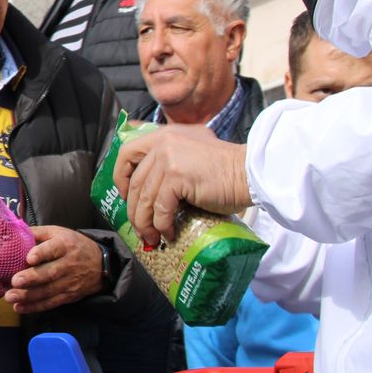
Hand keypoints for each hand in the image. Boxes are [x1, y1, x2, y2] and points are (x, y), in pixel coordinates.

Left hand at [3, 226, 101, 313]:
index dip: (41, 253)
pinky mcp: (69, 296)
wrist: (100, 264)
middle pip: (50, 273)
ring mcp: (69, 282)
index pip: (53, 249)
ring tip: (10, 297)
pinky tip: (20, 308)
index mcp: (64, 245)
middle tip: (14, 281)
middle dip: (31, 278)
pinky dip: (35, 307)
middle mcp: (68, 264)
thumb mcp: (57, 233)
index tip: (29, 258)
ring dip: (28, 296)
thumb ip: (36, 233)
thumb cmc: (72, 245)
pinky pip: (51, 303)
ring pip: (49, 291)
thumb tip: (12, 233)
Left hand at [115, 125, 249, 247]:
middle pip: (134, 182)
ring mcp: (168, 158)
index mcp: (164, 135)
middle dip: (133, 210)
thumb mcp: (192, 152)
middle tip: (139, 228)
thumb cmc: (226, 169)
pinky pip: (159, 208)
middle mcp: (162, 143)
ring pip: (144, 198)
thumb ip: (172, 157)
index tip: (124, 195)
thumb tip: (151, 185)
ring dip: (145, 223)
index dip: (120, 176)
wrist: (251, 173)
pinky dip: (161, 225)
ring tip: (151, 238)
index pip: (127, 152)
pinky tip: (168, 234)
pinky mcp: (177, 176)